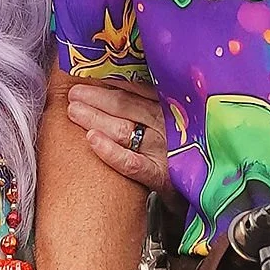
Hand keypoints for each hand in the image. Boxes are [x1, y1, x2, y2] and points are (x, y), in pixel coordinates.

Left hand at [68, 77, 169, 196]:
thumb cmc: (175, 157)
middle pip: (127, 107)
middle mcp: (168, 126)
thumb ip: (147, 107)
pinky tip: (91, 140)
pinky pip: (131, 162)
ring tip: (73, 111)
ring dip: (96, 118)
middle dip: (97, 98)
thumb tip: (112, 87)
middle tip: (73, 93)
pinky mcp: (160, 176)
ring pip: (124, 130)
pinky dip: (111, 151)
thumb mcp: (169, 126)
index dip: (111, 83)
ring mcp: (164, 151)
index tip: (87, 76)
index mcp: (169, 109)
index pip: (137, 90)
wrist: (197, 193)